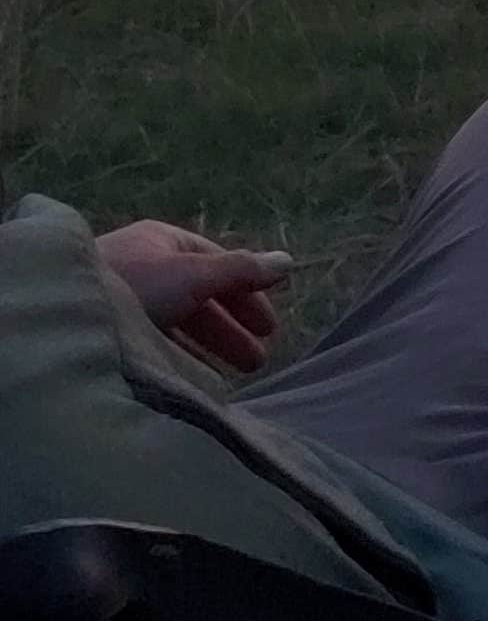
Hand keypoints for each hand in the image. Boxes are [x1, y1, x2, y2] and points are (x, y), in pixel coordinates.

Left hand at [95, 220, 295, 371]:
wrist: (65, 317)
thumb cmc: (135, 285)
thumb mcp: (195, 275)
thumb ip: (242, 271)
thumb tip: (289, 261)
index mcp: (163, 241)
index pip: (218, 261)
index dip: (248, 290)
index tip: (270, 322)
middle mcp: (146, 266)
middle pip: (202, 296)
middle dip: (234, 327)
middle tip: (262, 356)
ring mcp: (126, 299)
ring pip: (181, 322)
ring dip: (214, 347)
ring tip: (241, 374)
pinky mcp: (112, 330)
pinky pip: (158, 343)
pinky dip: (185, 358)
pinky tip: (202, 379)